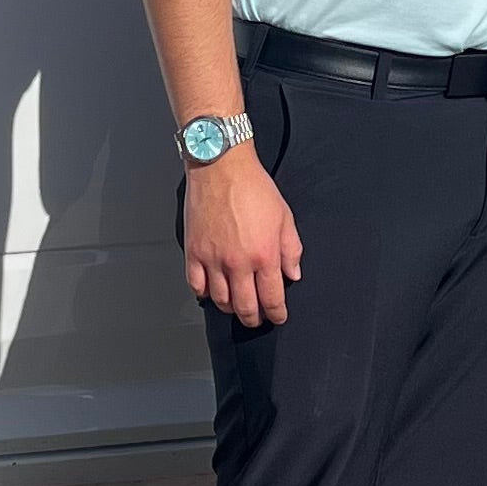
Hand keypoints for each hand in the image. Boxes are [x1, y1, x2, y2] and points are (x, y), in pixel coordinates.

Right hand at [185, 146, 300, 326]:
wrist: (222, 167)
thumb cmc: (253, 187)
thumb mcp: (285, 217)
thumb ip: (291, 249)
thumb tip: (293, 273)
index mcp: (264, 255)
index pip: (272, 298)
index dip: (277, 313)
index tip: (278, 316)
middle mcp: (238, 262)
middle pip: (245, 307)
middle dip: (254, 318)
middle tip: (257, 318)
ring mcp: (213, 259)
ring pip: (220, 300)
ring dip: (230, 308)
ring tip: (236, 305)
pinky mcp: (193, 252)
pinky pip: (196, 285)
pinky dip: (204, 293)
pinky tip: (211, 291)